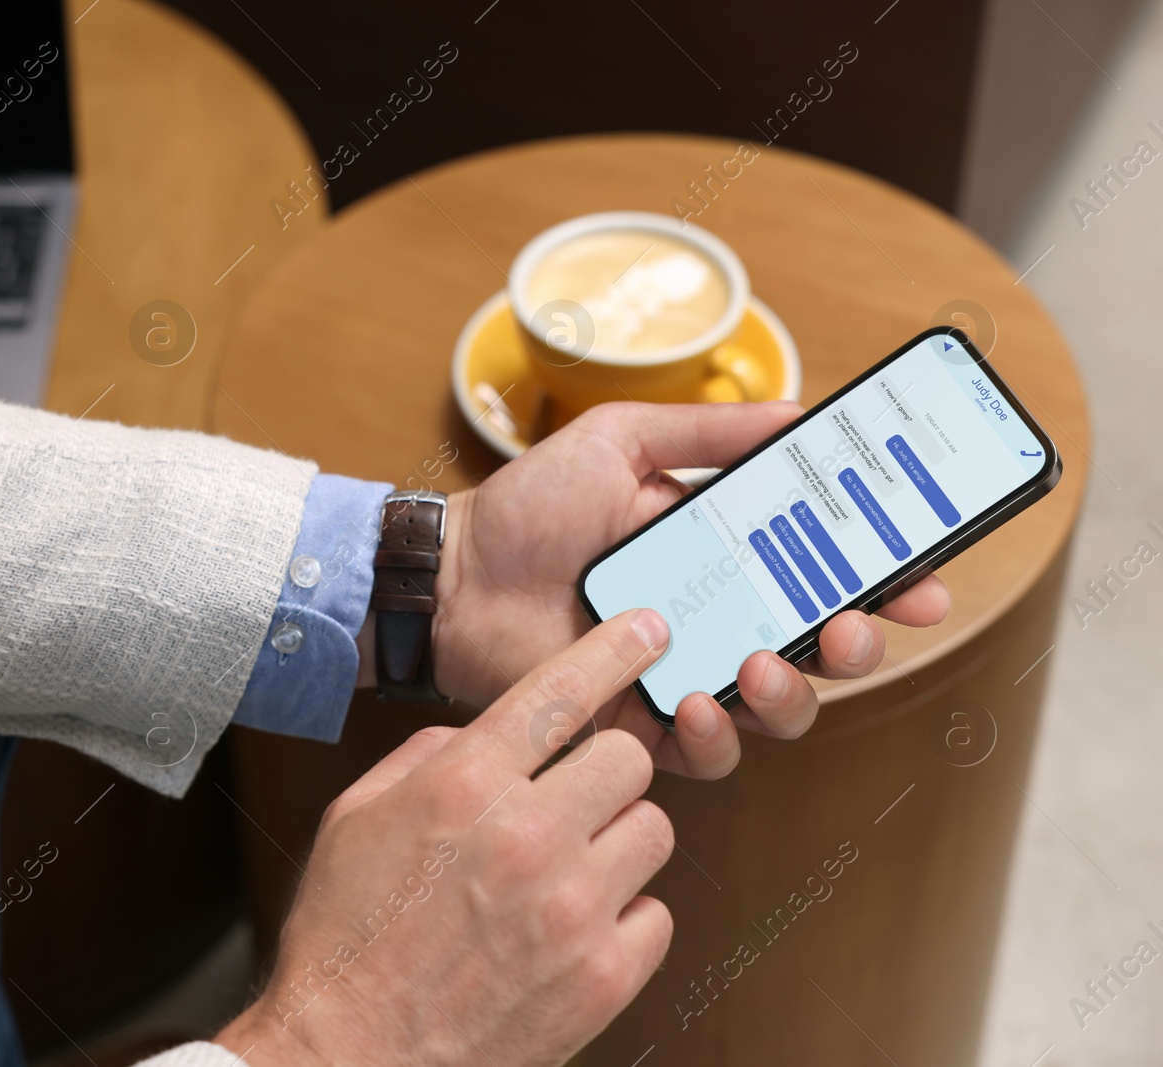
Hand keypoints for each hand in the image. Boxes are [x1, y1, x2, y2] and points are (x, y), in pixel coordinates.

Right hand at [217, 610, 675, 1066]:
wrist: (352, 1057)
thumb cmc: (346, 940)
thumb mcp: (355, 819)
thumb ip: (426, 758)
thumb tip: (480, 737)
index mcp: (463, 785)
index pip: (560, 692)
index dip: (613, 650)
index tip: (647, 630)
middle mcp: (527, 836)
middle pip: (629, 759)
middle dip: (603, 771)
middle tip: (572, 799)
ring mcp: (573, 909)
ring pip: (654, 831)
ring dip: (616, 842)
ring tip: (568, 871)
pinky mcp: (604, 977)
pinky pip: (657, 915)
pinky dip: (623, 918)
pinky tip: (573, 931)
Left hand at [429, 401, 950, 777]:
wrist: (453, 573)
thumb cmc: (530, 508)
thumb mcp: (620, 441)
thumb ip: (707, 434)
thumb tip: (798, 413)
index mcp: (728, 553)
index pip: (829, 571)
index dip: (887, 580)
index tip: (926, 579)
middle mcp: (720, 619)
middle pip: (825, 648)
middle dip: (859, 643)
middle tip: (853, 624)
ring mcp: (686, 676)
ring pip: (780, 709)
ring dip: (794, 693)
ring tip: (765, 664)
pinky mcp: (643, 726)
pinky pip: (706, 753)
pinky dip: (717, 735)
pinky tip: (701, 703)